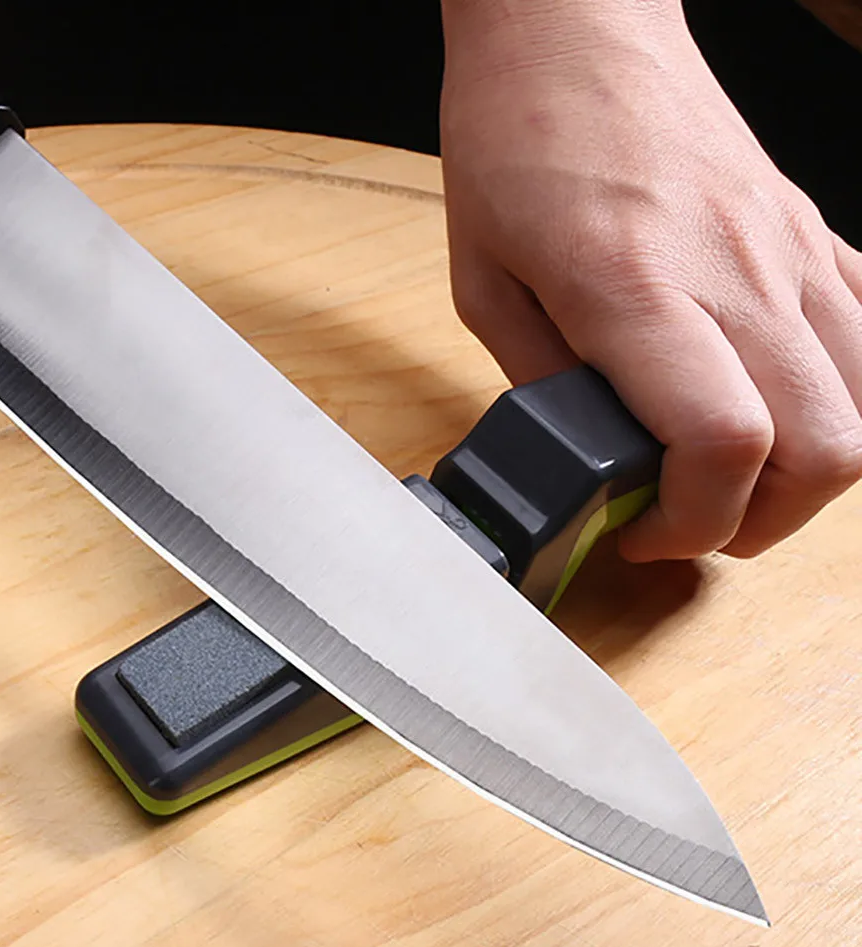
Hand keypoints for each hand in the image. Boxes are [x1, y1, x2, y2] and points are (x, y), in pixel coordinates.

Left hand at [440, 0, 861, 560]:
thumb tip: (589, 454)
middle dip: (760, 521)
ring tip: (729, 474)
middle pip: (825, 450)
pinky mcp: (809, 233)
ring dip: (805, 471)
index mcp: (634, 288)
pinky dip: (834, 398)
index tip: (646, 531)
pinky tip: (772, 401)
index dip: (696, 521)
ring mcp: (788, 251)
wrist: (574, 29)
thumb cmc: (518, 140)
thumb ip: (542, 382)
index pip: (724, 443)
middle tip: (691, 517)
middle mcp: (735, 272)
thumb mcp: (484, 284)